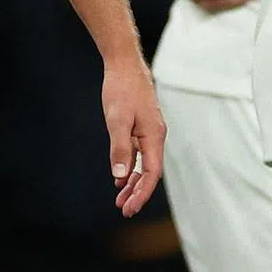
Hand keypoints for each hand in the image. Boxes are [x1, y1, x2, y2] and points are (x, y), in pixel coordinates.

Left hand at [102, 56, 166, 218]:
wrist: (123, 62)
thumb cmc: (121, 88)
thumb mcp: (117, 119)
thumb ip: (119, 148)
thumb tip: (119, 175)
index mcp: (153, 136)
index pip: (151, 173)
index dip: (141, 193)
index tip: (130, 208)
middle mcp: (154, 135)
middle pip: (148, 172)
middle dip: (136, 192)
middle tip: (122, 210)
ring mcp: (148, 130)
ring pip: (142, 163)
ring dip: (131, 181)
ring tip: (119, 198)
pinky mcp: (140, 125)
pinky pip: (137, 152)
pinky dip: (129, 165)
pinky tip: (119, 176)